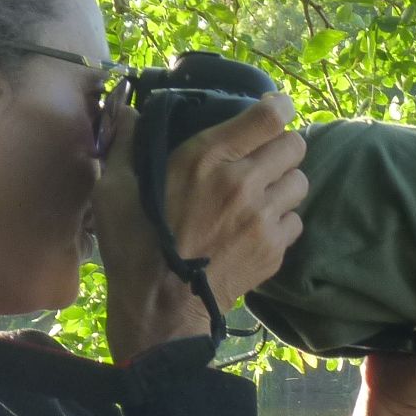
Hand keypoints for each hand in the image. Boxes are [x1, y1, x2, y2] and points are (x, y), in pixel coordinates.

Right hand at [95, 91, 308, 362]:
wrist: (159, 308)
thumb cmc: (134, 246)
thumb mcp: (114, 190)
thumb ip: (126, 143)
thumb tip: (128, 112)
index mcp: (206, 158)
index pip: (268, 116)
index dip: (277, 107)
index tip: (271, 110)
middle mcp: (243, 182)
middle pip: (295, 145)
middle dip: (281, 148)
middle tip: (262, 160)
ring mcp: (263, 218)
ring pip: (301, 182)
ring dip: (284, 184)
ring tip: (262, 195)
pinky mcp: (274, 249)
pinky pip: (296, 222)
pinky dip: (282, 222)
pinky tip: (258, 228)